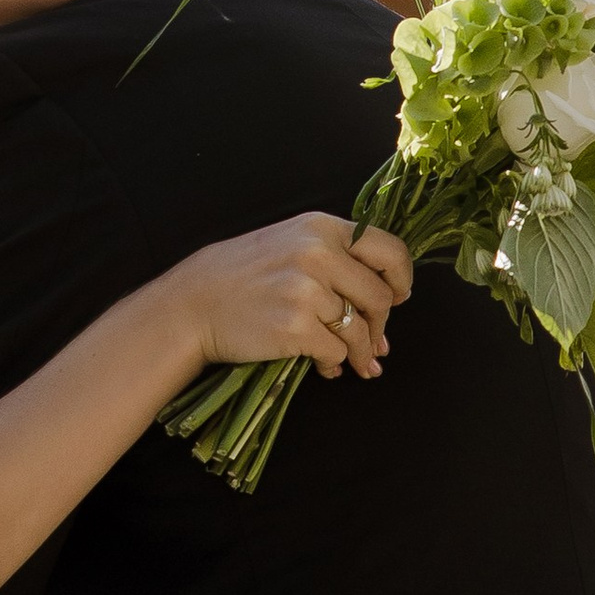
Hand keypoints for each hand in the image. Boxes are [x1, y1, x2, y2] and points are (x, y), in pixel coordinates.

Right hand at [174, 216, 411, 380]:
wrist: (194, 303)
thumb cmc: (243, 275)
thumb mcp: (290, 243)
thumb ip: (336, 257)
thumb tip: (387, 297)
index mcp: (321, 227)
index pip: (389, 249)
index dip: (401, 278)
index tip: (398, 296)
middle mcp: (318, 253)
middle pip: (380, 296)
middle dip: (381, 325)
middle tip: (374, 340)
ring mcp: (307, 290)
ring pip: (360, 330)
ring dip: (362, 352)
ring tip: (357, 363)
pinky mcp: (295, 326)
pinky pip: (336, 352)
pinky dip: (335, 364)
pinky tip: (325, 367)